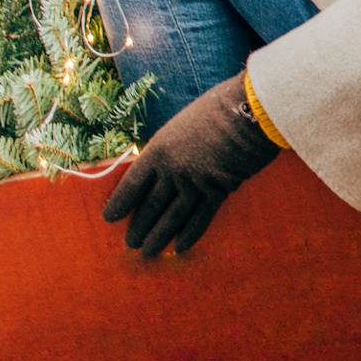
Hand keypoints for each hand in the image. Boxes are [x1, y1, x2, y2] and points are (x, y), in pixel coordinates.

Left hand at [103, 73, 279, 255]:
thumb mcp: (183, 124)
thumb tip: (165, 166)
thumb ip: (172, 147)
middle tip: (130, 243)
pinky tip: (179, 247)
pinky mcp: (219, 190)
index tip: (110, 218)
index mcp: (158, 150)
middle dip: (139, 226)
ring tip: (148, 251)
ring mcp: (195, 183)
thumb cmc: (218, 109)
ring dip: (159, 236)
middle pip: (150, 205)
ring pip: (172, 217)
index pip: (132, 183)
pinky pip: (201, 217)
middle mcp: (173, 170)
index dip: (120, 202)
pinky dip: (189, 234)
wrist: (250, 112)